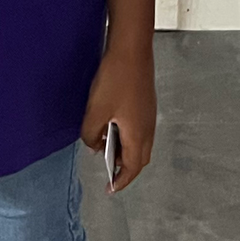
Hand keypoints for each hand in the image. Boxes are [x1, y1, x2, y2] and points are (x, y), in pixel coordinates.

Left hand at [81, 41, 154, 193]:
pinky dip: (127, 136)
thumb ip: (90, 135)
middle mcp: (148, 128)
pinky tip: (111, 127)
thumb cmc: (116, 81)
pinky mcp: (146, 104)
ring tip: (106, 149)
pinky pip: (139, 129)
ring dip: (125, 151)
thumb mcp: (95, 112)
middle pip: (140, 158)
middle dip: (126, 169)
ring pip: (140, 143)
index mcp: (138, 135)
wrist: (132, 51)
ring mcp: (149, 115)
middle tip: (110, 173)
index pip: (133, 167)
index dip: (121, 180)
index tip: (111, 189)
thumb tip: (93, 144)